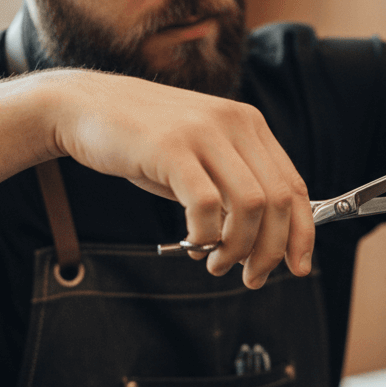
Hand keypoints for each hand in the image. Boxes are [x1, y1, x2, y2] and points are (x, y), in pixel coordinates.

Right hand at [44, 70, 312, 287]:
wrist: (83, 108)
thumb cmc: (143, 142)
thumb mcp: (199, 158)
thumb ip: (231, 189)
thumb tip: (261, 242)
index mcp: (249, 125)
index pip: (294, 186)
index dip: (302, 233)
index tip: (297, 267)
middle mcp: (235, 123)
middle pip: (279, 200)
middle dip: (271, 250)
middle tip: (251, 278)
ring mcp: (204, 132)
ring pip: (250, 205)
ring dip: (238, 248)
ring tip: (216, 265)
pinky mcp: (172, 147)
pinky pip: (206, 205)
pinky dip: (205, 235)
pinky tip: (191, 244)